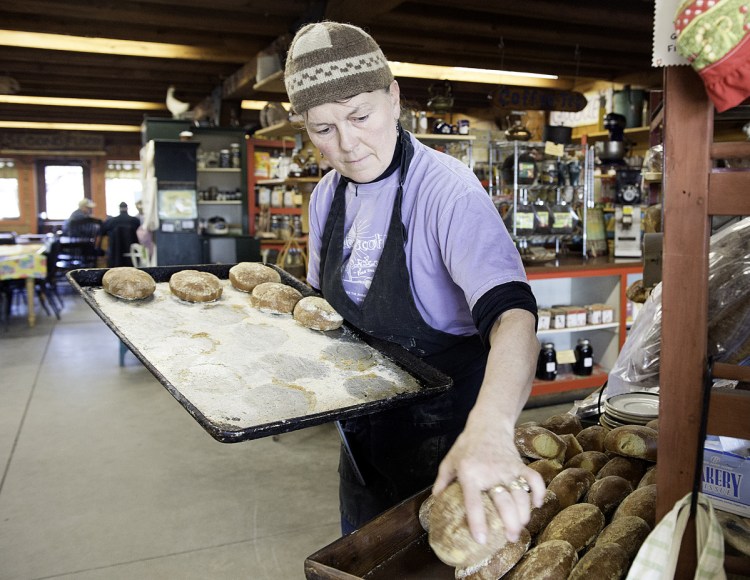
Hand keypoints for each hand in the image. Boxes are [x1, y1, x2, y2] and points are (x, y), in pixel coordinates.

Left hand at [432, 417, 545, 544]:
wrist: (487, 424)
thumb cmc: (466, 445)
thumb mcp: (449, 461)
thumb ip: (442, 482)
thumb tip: (436, 503)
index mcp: (470, 474)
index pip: (474, 502)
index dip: (477, 522)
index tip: (481, 540)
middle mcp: (490, 473)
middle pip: (504, 502)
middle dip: (510, 523)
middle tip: (510, 538)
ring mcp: (508, 468)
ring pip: (521, 494)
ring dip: (524, 513)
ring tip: (521, 526)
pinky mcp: (520, 464)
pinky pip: (534, 479)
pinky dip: (539, 492)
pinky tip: (537, 504)